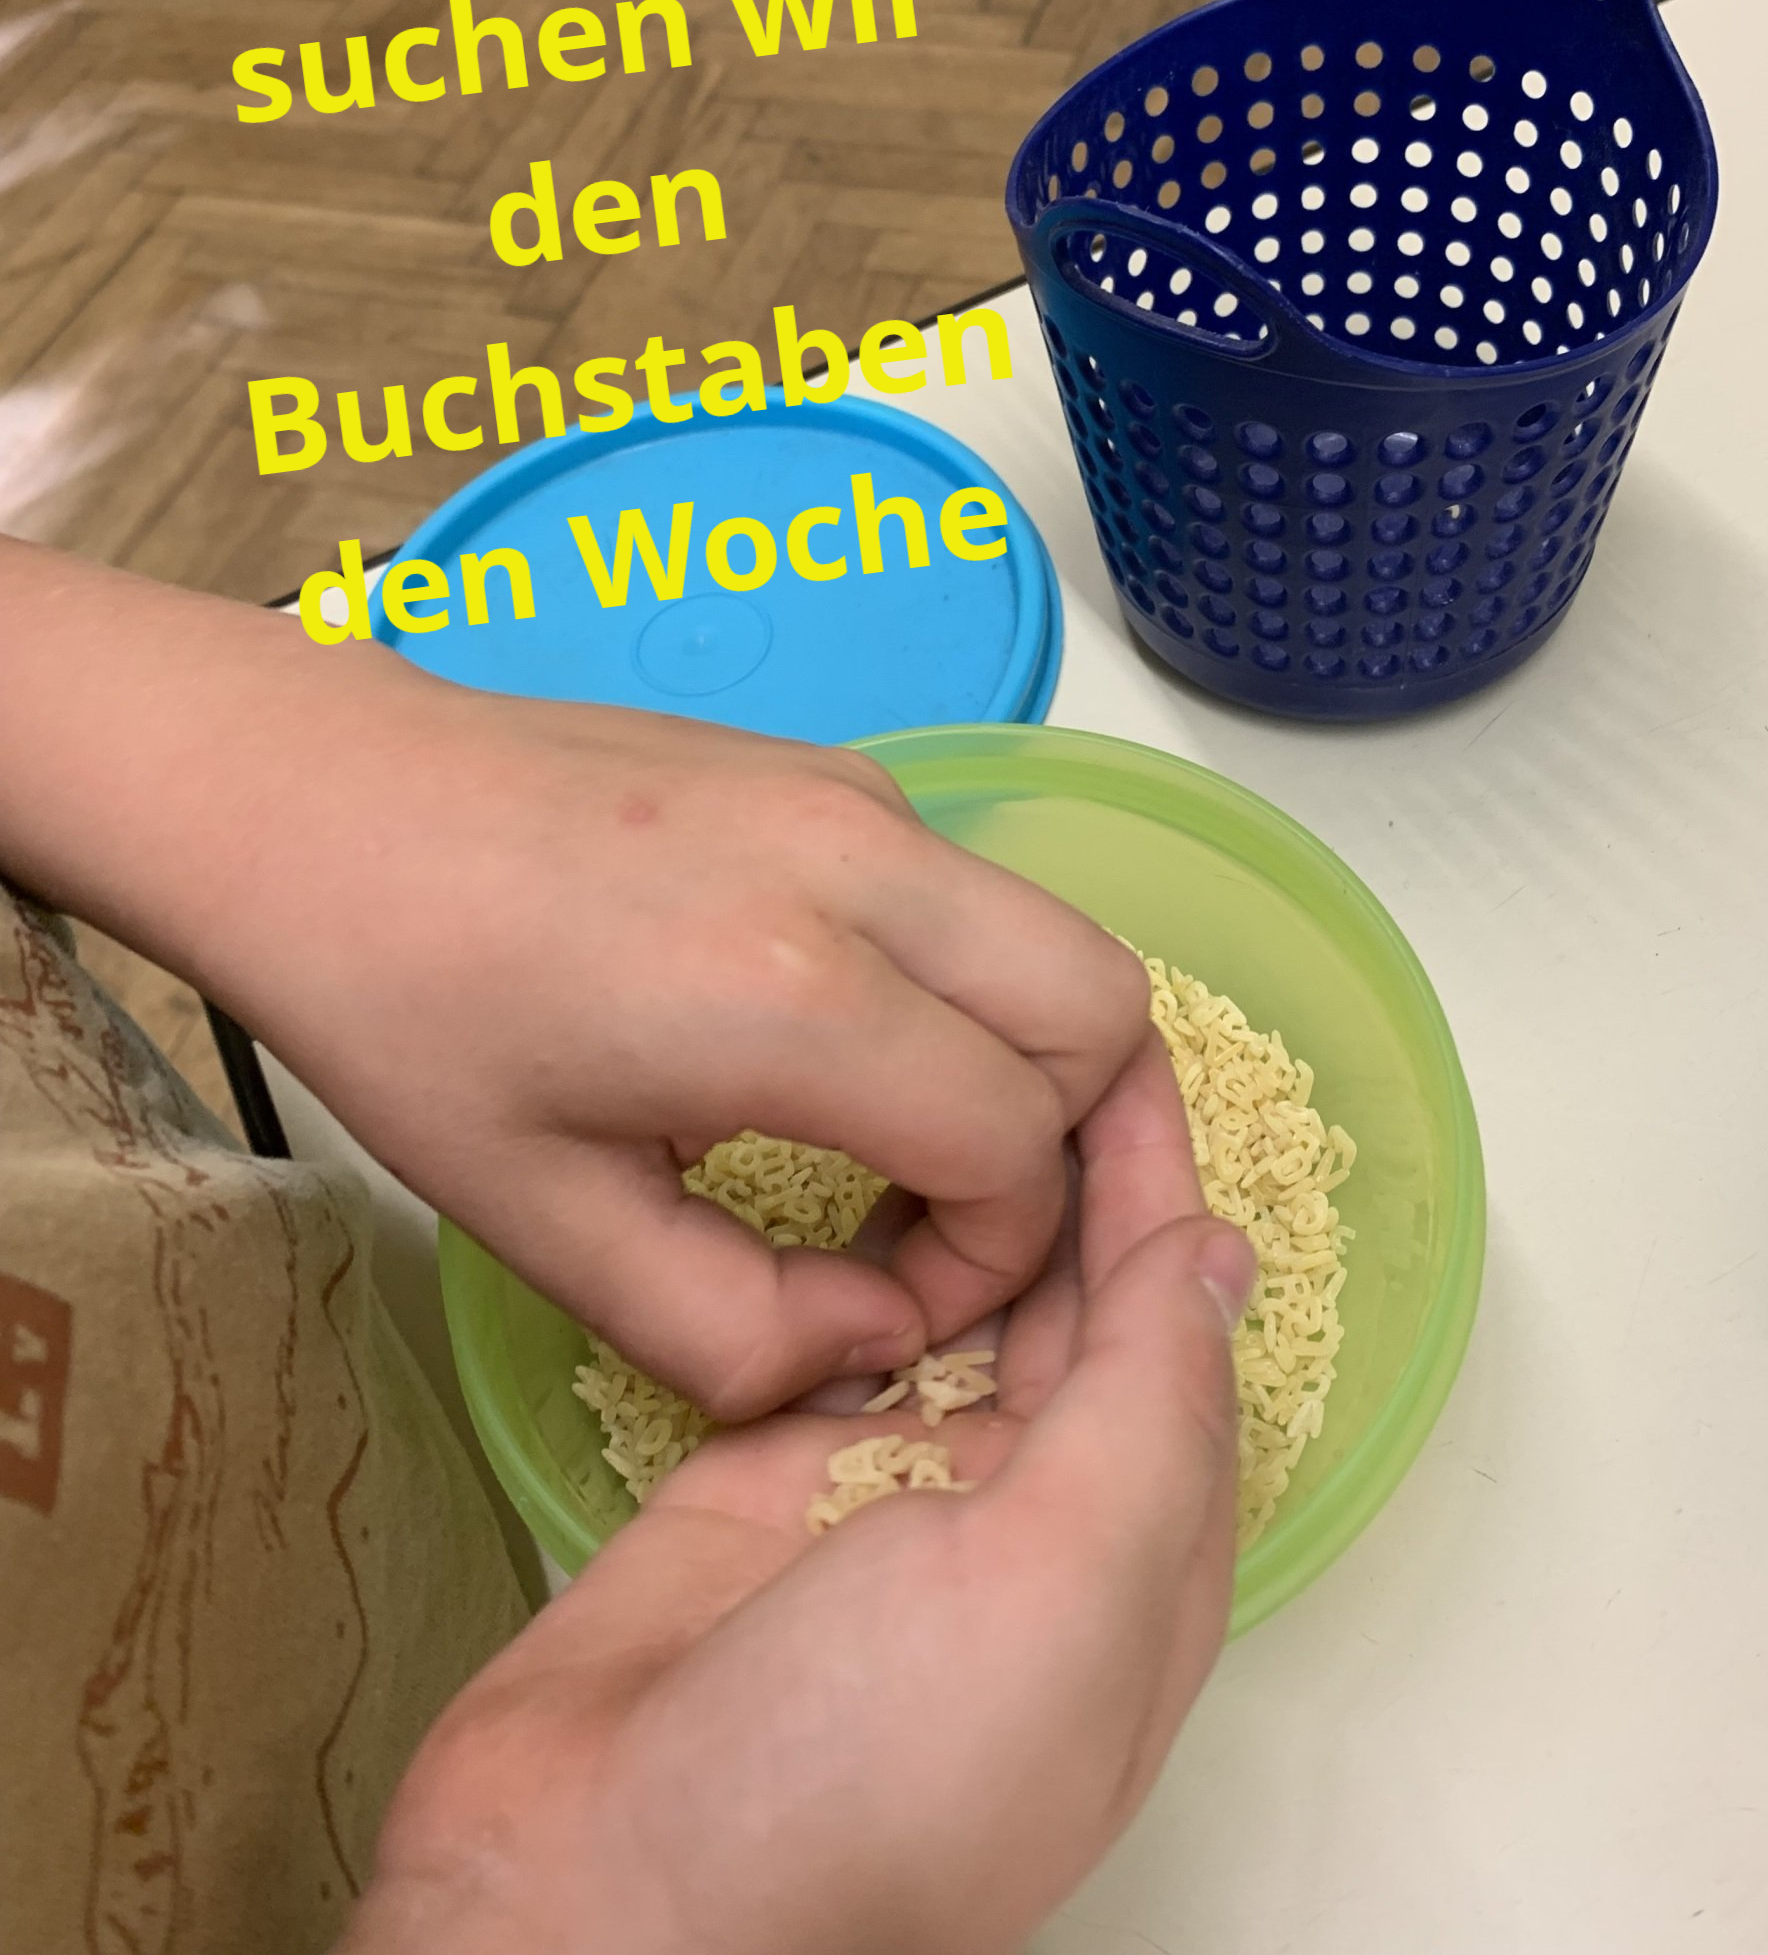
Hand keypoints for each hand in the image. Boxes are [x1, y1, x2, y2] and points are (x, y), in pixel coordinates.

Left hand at [0, 538, 1153, 1413]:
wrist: (320, 797)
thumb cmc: (406, 1007)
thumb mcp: (543, 1220)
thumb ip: (738, 1329)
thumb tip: (883, 1340)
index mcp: (792, 993)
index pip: (1016, 1147)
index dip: (991, 1263)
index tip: (894, 1305)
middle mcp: (864, 866)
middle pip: (1108, 1017)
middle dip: (1072, 1152)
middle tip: (953, 1228)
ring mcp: (862, 793)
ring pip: (1062, 940)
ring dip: (1029, 1066)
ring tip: (901, 1152)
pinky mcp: (842, 766)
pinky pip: (980, 895)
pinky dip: (974, 989)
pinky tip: (849, 1053)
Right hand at [341, 1049, 1255, 1954]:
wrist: (602, 1908)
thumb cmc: (857, 1790)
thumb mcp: (1060, 1592)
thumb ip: (1146, 1413)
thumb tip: (1216, 1257)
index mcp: (1129, 1568)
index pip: (1171, 1338)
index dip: (1163, 1193)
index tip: (1134, 1052)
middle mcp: (1024, 1532)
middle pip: (1073, 1312)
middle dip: (1073, 1168)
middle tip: (1041, 1022)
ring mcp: (889, 1507)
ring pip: (957, 1315)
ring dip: (969, 1195)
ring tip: (957, 1056)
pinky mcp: (767, 1484)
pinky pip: (838, 1337)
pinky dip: (857, 1254)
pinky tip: (853, 1161)